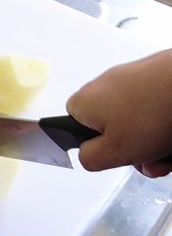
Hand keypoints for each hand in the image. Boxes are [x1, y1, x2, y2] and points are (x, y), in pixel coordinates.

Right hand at [66, 49, 171, 176]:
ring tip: (167, 148)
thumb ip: (89, 159)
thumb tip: (87, 156)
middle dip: (133, 149)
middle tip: (149, 158)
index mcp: (85, 102)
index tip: (114, 153)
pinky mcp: (153, 77)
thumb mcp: (114, 152)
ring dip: (152, 141)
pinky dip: (164, 123)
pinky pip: (153, 109)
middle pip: (111, 128)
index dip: (95, 146)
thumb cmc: (154, 111)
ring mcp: (130, 79)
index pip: (74, 128)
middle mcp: (103, 86)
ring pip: (136, 122)